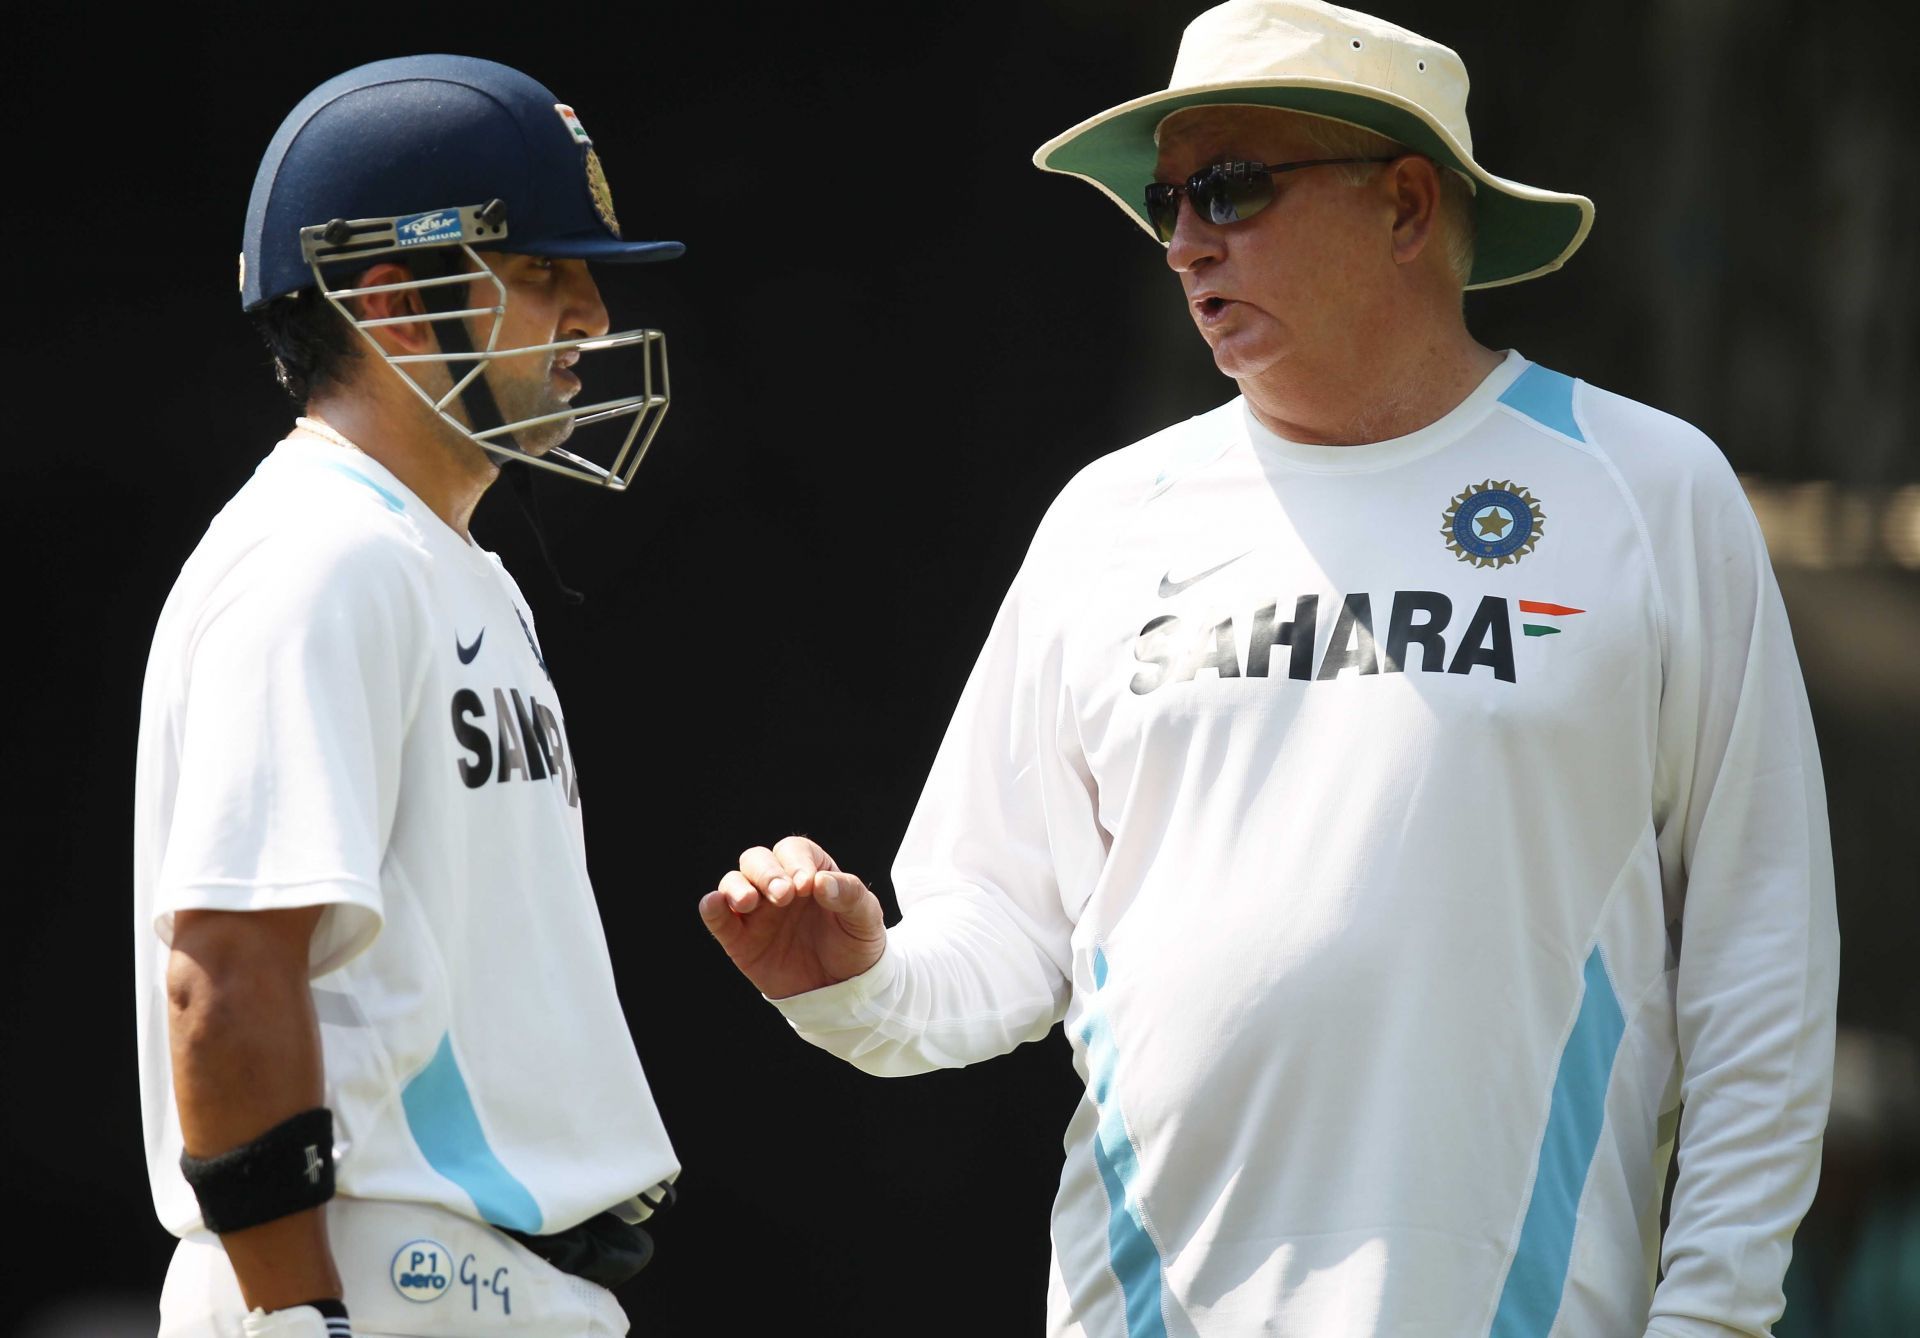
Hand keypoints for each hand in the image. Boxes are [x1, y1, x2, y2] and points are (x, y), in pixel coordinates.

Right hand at [698, 836, 885, 999]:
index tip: (807, 885)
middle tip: (783, 896)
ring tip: (750, 902)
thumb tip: (821, 882)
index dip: (796, 862)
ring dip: (737, 887)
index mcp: (809, 872)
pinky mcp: (739, 939)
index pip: (793, 851)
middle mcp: (778, 885)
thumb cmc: (856, 944)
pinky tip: (714, 904)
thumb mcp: (866, 918)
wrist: (845, 991)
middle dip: (766, 873)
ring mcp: (756, 912)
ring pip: (733, 882)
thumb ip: (850, 895)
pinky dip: (711, 908)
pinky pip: (718, 918)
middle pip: (757, 860)